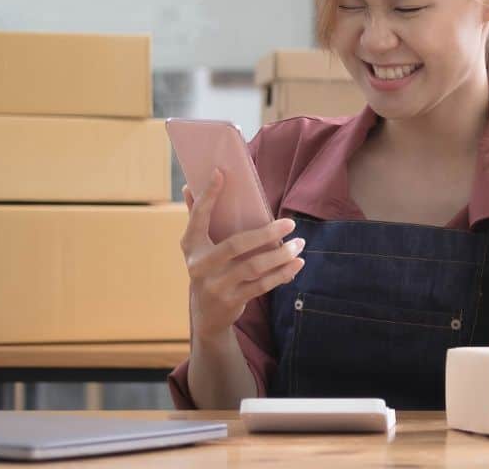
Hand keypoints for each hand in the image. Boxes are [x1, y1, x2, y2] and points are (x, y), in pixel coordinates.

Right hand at [180, 170, 305, 342]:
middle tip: (290, 223)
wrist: (206, 314)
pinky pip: (262, 286)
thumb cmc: (207, 269)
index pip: (199, 216)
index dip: (208, 195)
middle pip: (236, 245)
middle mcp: (199, 265)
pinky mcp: (232, 301)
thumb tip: (189, 185)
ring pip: (253, 267)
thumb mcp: (198, 247)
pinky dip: (282, 274)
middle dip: (266, 233)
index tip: (221, 173)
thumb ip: (197, 217)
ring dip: (280, 255)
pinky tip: (297, 263)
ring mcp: (215, 285)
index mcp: (191, 245)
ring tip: (299, 244)